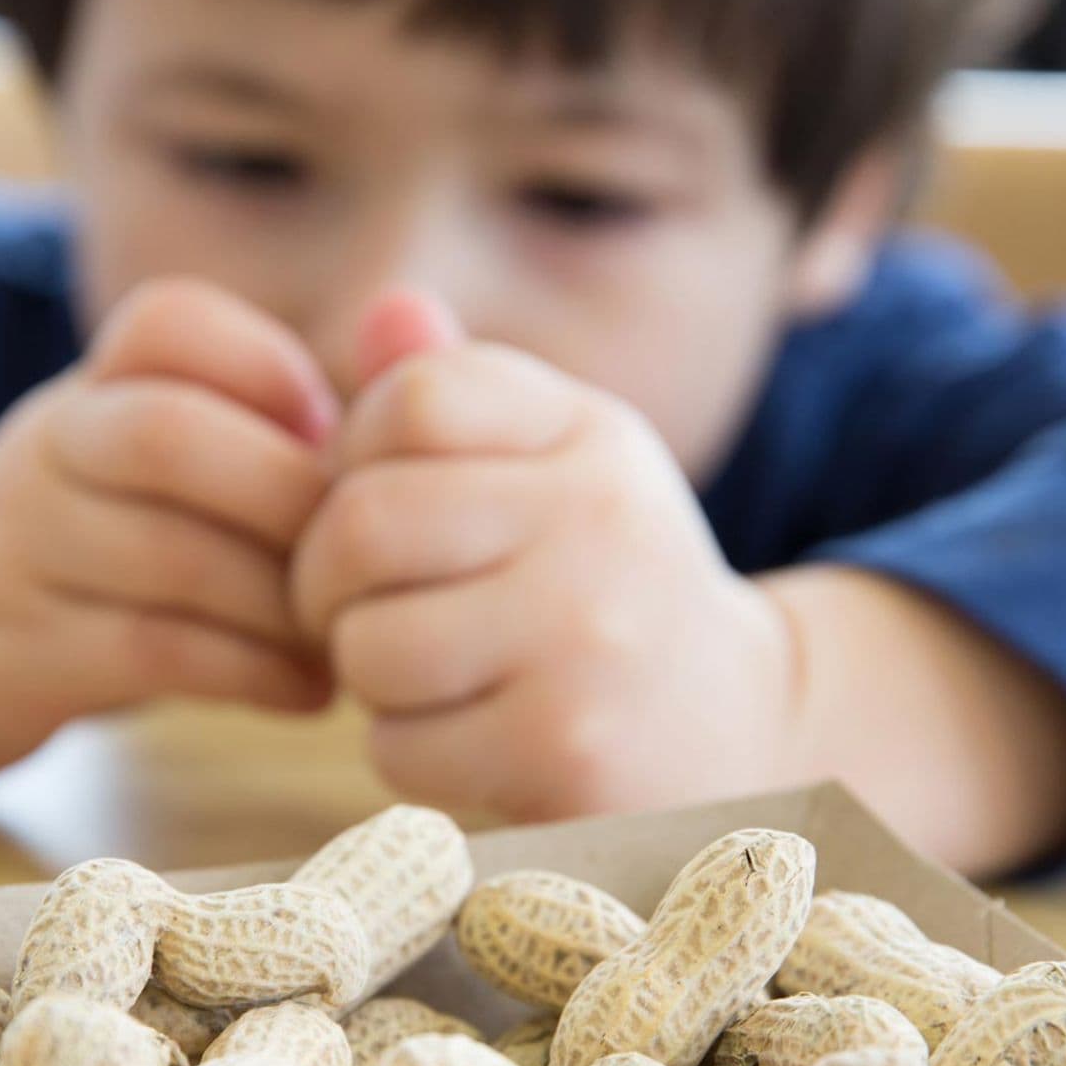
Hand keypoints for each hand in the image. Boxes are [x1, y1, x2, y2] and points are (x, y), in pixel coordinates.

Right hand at [0, 278, 339, 788]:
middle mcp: (44, 452)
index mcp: (87, 390)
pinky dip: (249, 672)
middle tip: (365, 559)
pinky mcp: (14, 654)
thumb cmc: (82, 558)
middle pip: (166, 434)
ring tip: (347, 638)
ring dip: (284, 604)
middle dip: (290, 498)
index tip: (331, 440)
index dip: (269, 369)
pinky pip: (149, 650)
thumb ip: (253, 431)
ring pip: (167, 556)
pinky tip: (305, 692)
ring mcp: (18, 553)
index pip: (167, 322)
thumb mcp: (138, 468)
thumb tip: (412, 397)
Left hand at [291, 295, 804, 818]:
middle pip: (363, 522)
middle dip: (326, 581)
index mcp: (590, 434)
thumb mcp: (561, 470)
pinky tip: (470, 741)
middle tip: (357, 610)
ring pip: (368, 643)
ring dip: (368, 676)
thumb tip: (384, 311)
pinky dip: (409, 755)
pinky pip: (398, 745)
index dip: (354, 459)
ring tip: (427, 676)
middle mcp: (599, 519)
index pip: (412, 398)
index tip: (384, 509)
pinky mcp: (565, 747)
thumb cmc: (606, 591)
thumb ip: (464, 397)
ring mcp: (587, 636)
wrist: (739, 730)